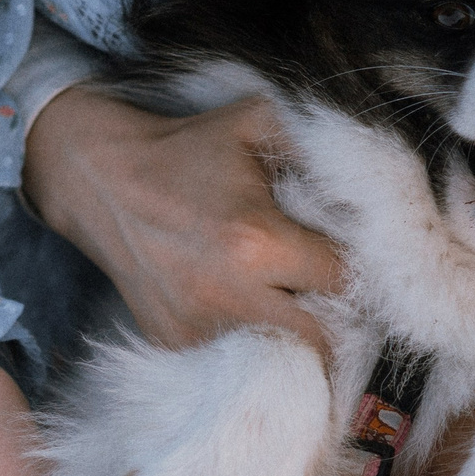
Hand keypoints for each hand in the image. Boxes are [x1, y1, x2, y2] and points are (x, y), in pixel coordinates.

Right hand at [23, 89, 343, 353]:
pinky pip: (231, 353)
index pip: (343, 280)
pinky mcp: (174, 342)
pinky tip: (236, 299)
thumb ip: (319, 147)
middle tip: (330, 294)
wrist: (100, 178)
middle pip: (321, 339)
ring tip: (286, 298)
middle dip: (334, 317)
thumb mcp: (256, 122)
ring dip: (290, 331)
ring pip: (278, 352)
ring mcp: (199, 326)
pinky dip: (243, 333)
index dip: (355, 270)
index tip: (347, 258)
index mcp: (259, 242)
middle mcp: (230, 295)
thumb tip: (373, 185)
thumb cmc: (186, 148)